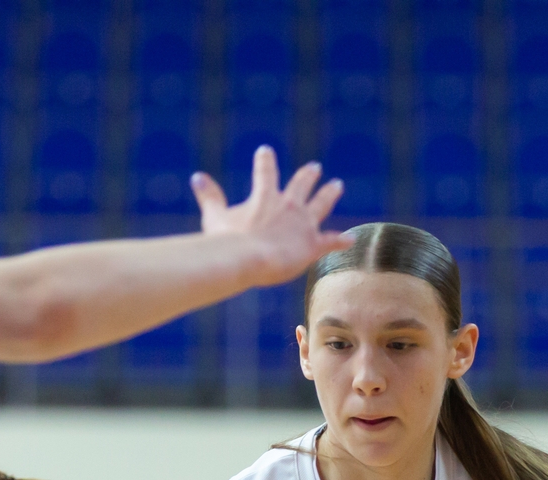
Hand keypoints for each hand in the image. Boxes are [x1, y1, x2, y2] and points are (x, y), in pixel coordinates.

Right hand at [192, 145, 349, 286]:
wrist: (248, 260)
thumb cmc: (228, 241)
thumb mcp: (215, 216)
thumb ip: (209, 196)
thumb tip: (196, 176)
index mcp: (265, 196)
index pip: (265, 171)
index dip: (265, 160)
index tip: (266, 150)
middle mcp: (288, 205)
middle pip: (301, 184)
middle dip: (308, 175)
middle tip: (315, 167)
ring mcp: (303, 224)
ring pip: (321, 204)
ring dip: (329, 193)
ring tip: (337, 185)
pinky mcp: (313, 244)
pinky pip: (331, 241)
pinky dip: (341, 240)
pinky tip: (350, 239)